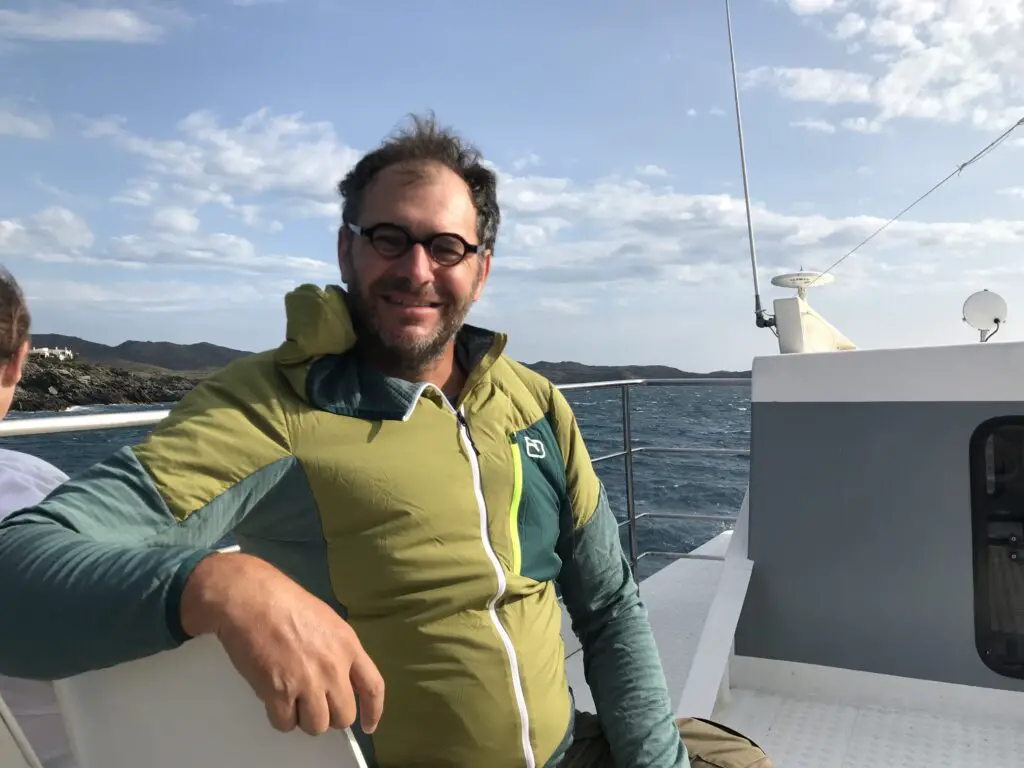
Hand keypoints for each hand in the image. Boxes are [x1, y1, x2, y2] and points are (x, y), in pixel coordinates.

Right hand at [180, 552, 384, 735]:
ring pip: (316, 726)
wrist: (251, 599)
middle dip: (329, 714)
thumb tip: (336, 679)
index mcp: (348, 646)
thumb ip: (337, 651)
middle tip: (313, 703)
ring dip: (303, 718)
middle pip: (344, 716)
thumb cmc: (285, 602)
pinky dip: (279, 717)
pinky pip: (285, 724)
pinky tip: (273, 698)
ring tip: (291, 698)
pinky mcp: (279, 692)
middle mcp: (333, 668)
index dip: (373, 711)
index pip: (373, 687)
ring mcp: (307, 682)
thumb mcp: (326, 621)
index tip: (368, 725)